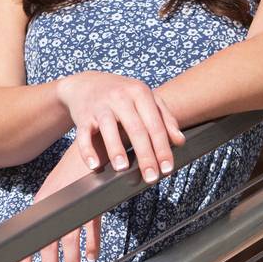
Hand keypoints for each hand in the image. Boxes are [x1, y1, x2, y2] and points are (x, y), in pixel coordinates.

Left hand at [13, 142, 100, 261]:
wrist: (95, 138)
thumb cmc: (78, 165)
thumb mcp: (65, 189)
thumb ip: (63, 213)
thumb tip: (68, 240)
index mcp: (44, 201)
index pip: (30, 234)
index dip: (25, 258)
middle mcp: (55, 203)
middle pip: (48, 242)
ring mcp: (73, 202)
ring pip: (69, 240)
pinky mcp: (91, 199)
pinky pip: (90, 227)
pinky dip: (92, 243)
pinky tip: (91, 257)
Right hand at [56, 73, 185, 183]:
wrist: (86, 83)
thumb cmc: (122, 95)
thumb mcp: (145, 99)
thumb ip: (165, 118)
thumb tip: (179, 141)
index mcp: (140, 93)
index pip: (155, 124)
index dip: (162, 148)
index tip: (167, 169)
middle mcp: (120, 97)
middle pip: (135, 129)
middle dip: (145, 155)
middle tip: (151, 177)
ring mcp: (100, 105)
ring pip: (108, 128)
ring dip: (116, 150)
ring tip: (122, 169)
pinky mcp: (83, 115)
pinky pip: (83, 134)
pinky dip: (87, 150)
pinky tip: (94, 165)